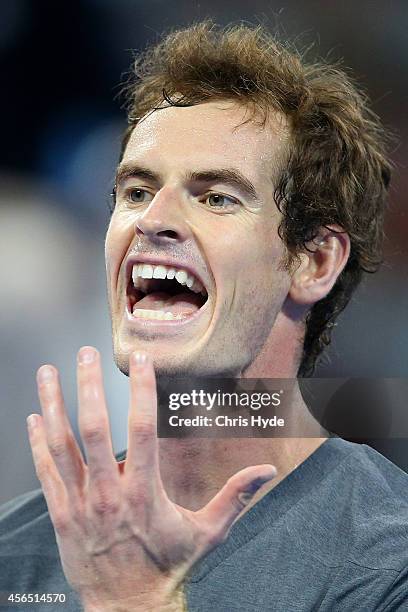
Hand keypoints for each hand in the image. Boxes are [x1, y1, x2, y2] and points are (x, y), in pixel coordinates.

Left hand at [27, 347, 276, 610]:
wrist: (129, 610)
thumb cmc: (169, 567)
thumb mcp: (208, 532)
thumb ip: (235, 497)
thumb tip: (267, 472)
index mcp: (144, 493)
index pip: (142, 430)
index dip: (141, 391)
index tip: (141, 360)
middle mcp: (109, 494)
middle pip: (94, 429)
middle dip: (88, 387)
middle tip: (85, 354)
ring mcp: (80, 504)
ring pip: (61, 446)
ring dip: (52, 405)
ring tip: (47, 372)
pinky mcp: (61, 516)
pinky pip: (46, 472)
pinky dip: (37, 443)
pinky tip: (32, 417)